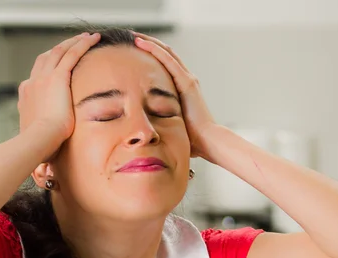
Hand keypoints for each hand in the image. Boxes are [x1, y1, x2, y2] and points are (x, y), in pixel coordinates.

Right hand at [18, 32, 99, 157]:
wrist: (37, 142)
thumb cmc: (39, 148)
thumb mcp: (40, 143)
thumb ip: (44, 146)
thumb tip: (45, 171)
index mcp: (27, 97)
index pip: (37, 77)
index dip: (48, 69)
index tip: (58, 68)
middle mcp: (32, 83)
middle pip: (46, 58)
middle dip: (60, 50)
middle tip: (73, 46)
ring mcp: (43, 79)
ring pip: (59, 52)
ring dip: (73, 42)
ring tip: (86, 38)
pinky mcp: (56, 78)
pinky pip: (71, 54)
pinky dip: (81, 44)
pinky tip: (92, 39)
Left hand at [133, 33, 216, 159]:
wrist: (207, 142)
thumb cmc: (191, 140)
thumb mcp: (171, 125)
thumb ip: (161, 121)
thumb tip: (145, 129)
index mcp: (182, 90)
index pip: (164, 67)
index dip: (150, 57)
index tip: (133, 54)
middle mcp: (186, 80)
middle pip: (165, 55)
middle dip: (148, 45)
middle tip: (130, 38)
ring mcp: (187, 79)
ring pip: (166, 53)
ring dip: (148, 42)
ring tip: (132, 35)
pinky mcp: (187, 82)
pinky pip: (168, 60)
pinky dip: (154, 50)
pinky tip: (141, 43)